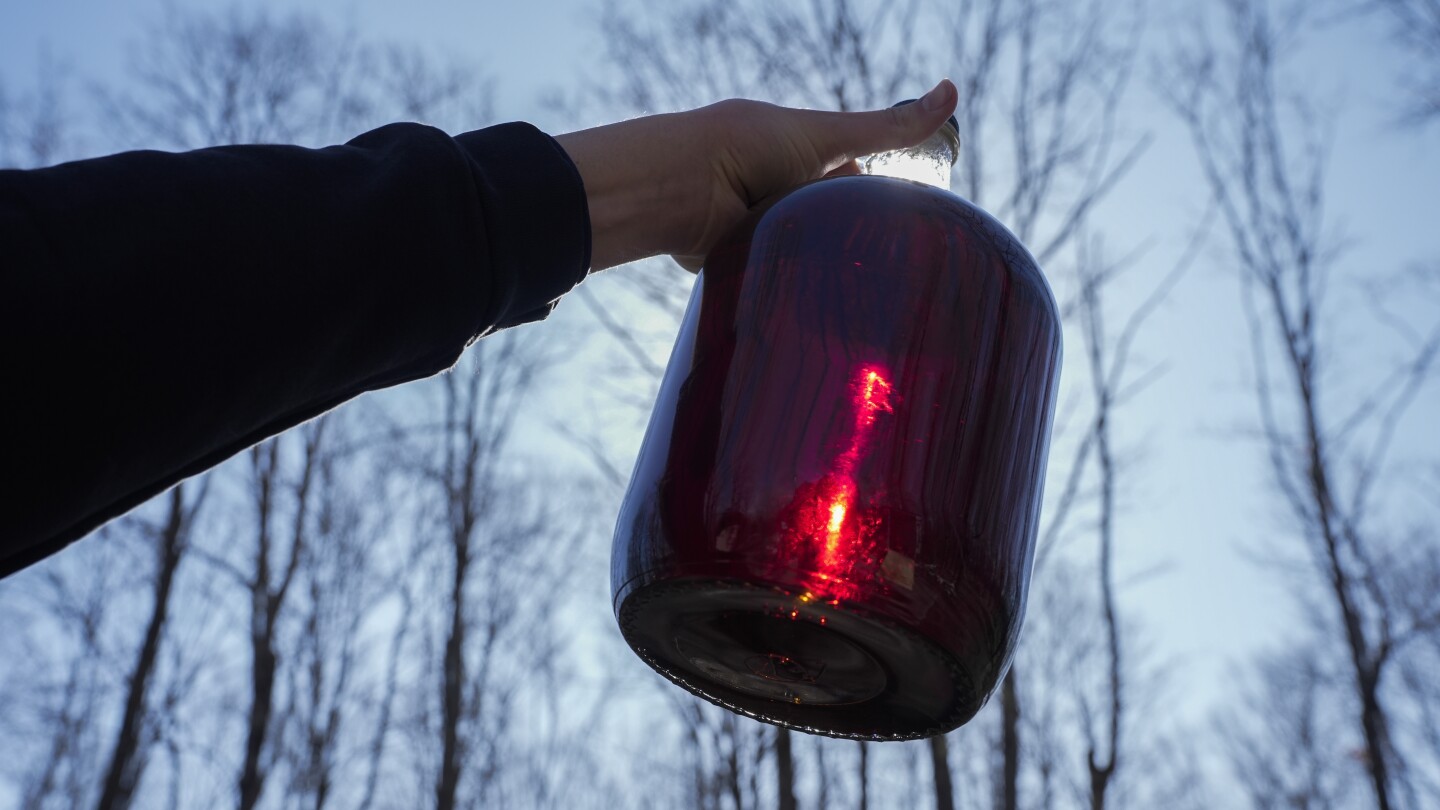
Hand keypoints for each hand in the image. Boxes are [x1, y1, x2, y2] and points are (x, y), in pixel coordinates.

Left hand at [555, 79, 957, 271]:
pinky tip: (800, 293)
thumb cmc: (750, 147)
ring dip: (814, 263)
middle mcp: (779, 194)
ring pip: (805, 256)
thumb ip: (889, 127)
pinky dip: (783, 282)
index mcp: (799, 160)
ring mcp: (758, 229)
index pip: (854, 187)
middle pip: (832, 225)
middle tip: (867, 257)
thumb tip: (953, 89)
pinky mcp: (737, 261)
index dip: (874, 205)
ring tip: (828, 274)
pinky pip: (771, 279)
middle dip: (845, 239)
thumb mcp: (828, 136)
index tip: (901, 227)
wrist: (685, 187)